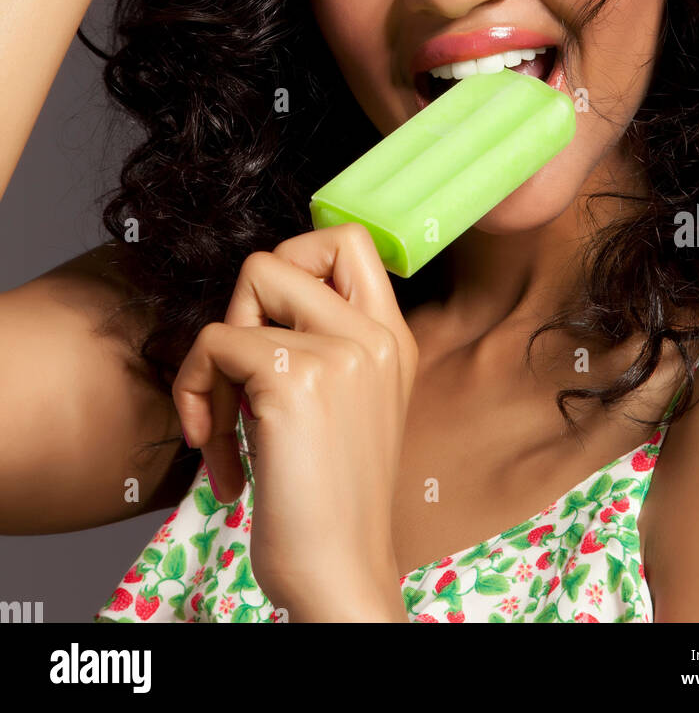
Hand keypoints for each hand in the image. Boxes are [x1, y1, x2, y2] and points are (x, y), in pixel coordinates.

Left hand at [172, 224, 418, 622]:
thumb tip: (258, 295)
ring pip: (241, 297)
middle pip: (278, 256)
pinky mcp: (294, 381)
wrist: (338, 573)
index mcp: (391, 338)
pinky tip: (214, 454)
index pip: (349, 238)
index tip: (270, 322)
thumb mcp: (347, 404)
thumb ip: (323, 343)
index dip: (294, 258)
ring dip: (211, 364)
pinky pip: (215, 343)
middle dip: (239, 313)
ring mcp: (338, 354)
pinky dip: (194, 395)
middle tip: (240, 381)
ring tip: (223, 428)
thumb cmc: (327, 504)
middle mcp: (373, 336)